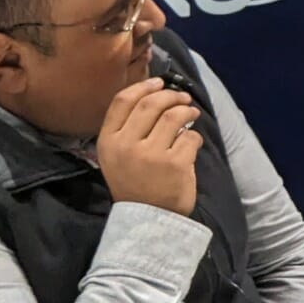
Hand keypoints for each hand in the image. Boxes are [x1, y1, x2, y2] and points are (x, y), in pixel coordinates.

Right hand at [98, 76, 203, 215]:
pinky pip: (191, 138)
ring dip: (187, 111)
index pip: (122, 101)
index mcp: (108, 141)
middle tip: (183, 99)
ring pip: (174, 117)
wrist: (147, 220)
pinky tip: (193, 144)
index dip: (144, 87)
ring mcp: (151, 155)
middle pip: (151, 104)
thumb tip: (155, 94)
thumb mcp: (118, 156)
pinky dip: (195, 138)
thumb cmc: (135, 184)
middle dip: (171, 96)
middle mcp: (126, 146)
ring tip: (192, 115)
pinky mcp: (175, 165)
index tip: (159, 82)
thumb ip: (128, 128)